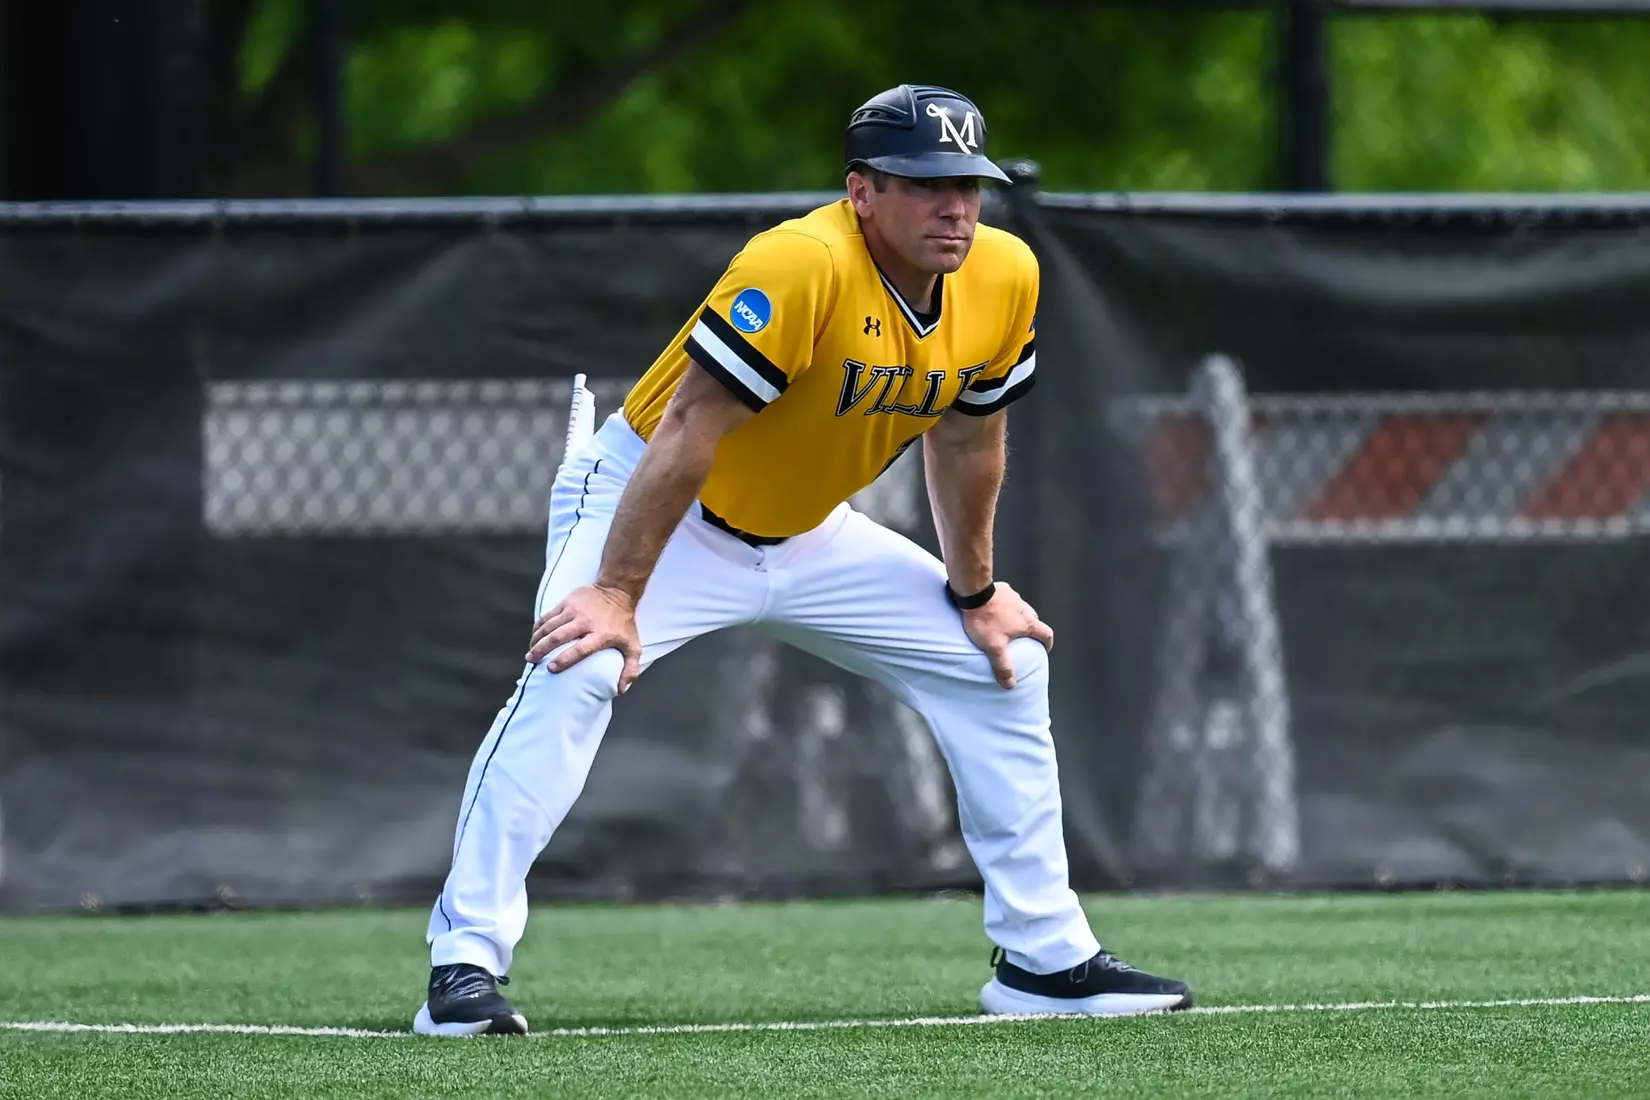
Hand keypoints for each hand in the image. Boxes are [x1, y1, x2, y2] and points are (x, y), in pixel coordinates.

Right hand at [525, 584, 641, 693]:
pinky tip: (534, 637)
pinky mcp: (567, 602)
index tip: (551, 669)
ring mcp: (574, 610)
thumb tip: (621, 690)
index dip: (564, 660)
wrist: (617, 591)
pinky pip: (548, 615)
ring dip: (537, 640)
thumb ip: (630, 669)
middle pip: (558, 637)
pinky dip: (538, 627)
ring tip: (530, 652)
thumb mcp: (633, 645)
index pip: (580, 649)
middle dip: (541, 650)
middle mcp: (586, 621)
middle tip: (531, 661)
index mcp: (601, 634)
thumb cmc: (623, 623)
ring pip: (549, 626)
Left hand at [958, 581, 1053, 689]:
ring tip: (1007, 625)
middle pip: (1034, 620)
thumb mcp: (994, 647)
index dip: (1048, 643)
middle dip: (1032, 630)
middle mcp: (1024, 608)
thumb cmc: (985, 619)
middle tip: (1024, 639)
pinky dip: (1005, 606)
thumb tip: (1011, 684)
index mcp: (1027, 622)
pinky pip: (1008, 599)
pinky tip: (994, 610)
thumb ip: (1003, 666)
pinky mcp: (1002, 589)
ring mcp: (1014, 596)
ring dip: (1018, 617)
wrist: (974, 590)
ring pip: (1021, 609)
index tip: (1045, 649)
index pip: (1046, 634)